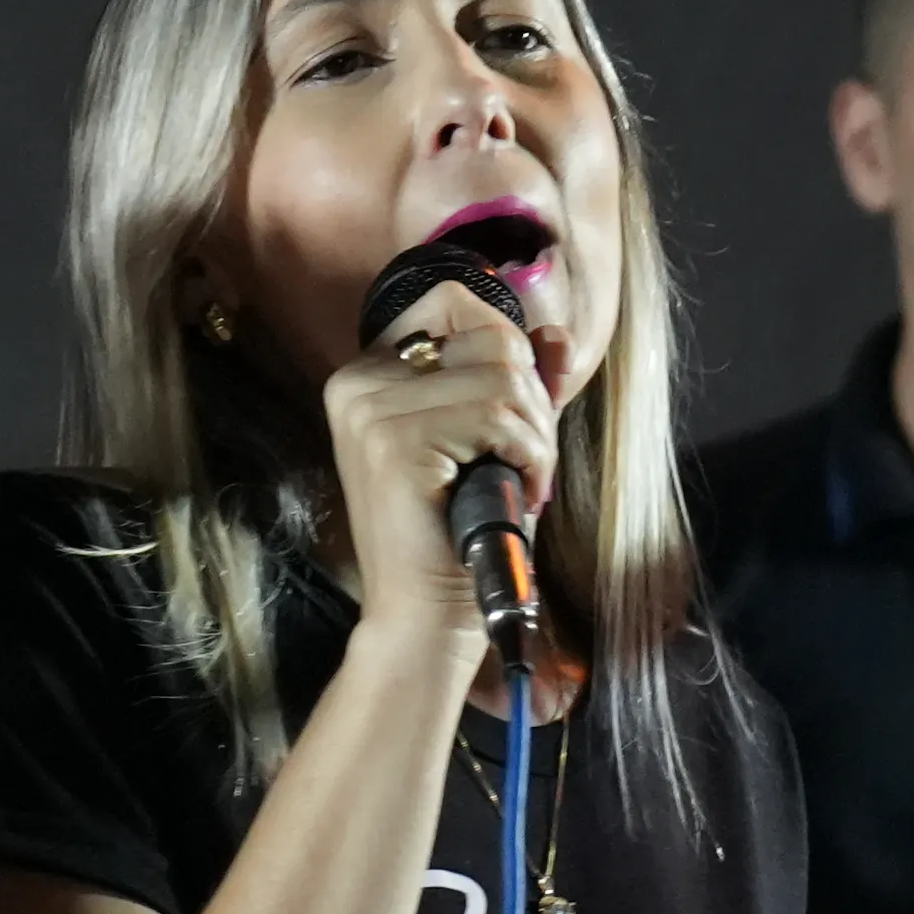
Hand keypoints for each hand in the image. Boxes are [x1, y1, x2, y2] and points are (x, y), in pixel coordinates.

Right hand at [321, 275, 555, 652]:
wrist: (427, 611)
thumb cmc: (460, 532)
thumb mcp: (496, 443)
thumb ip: (521, 385)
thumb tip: (556, 333)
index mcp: (367, 374)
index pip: (454, 302)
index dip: (505, 349)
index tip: (507, 414)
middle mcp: (357, 381)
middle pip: (490, 336)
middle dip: (532, 399)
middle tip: (521, 458)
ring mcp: (370, 410)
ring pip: (503, 377)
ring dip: (535, 435)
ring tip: (518, 480)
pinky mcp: (394, 443)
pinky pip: (500, 417)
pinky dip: (530, 458)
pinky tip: (516, 493)